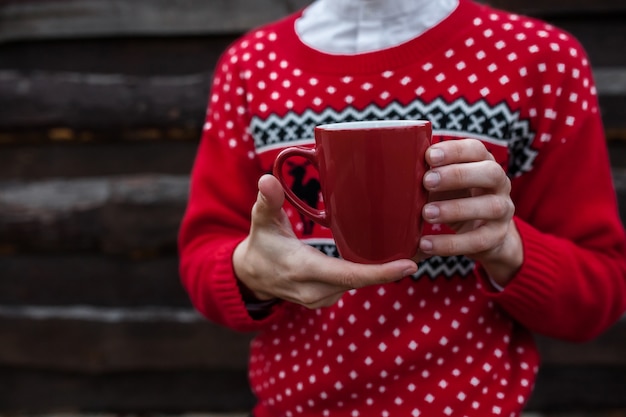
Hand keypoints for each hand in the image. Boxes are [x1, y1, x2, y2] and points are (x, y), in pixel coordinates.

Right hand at [233, 174, 417, 308]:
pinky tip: (383, 259)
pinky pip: (352, 287)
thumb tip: (267, 179)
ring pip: (359, 284)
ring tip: (408, 250)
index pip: (349, 276)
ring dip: (381, 271)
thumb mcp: (261, 221)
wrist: (251, 277)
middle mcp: (315, 290)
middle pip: (362, 280)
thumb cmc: (260, 245)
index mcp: (303, 269)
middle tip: (421, 246)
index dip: (381, 273)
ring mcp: (320, 299)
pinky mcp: (325, 299)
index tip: (410, 265)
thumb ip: (268, 201)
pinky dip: (368, 274)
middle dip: (391, 268)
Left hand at [417, 139, 522, 286]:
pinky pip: (477, 241)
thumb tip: (393, 164)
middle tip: (427, 181)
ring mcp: (502, 211)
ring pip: (490, 207)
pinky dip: (450, 244)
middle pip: (491, 173)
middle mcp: (500, 184)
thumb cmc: (455, 197)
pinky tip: (426, 244)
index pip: (476, 149)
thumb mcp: (444, 183)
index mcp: (484, 163)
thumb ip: (428, 173)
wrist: (482, 234)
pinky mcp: (496, 237)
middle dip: (458, 175)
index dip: (455, 151)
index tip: (429, 156)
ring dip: (456, 209)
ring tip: (426, 213)